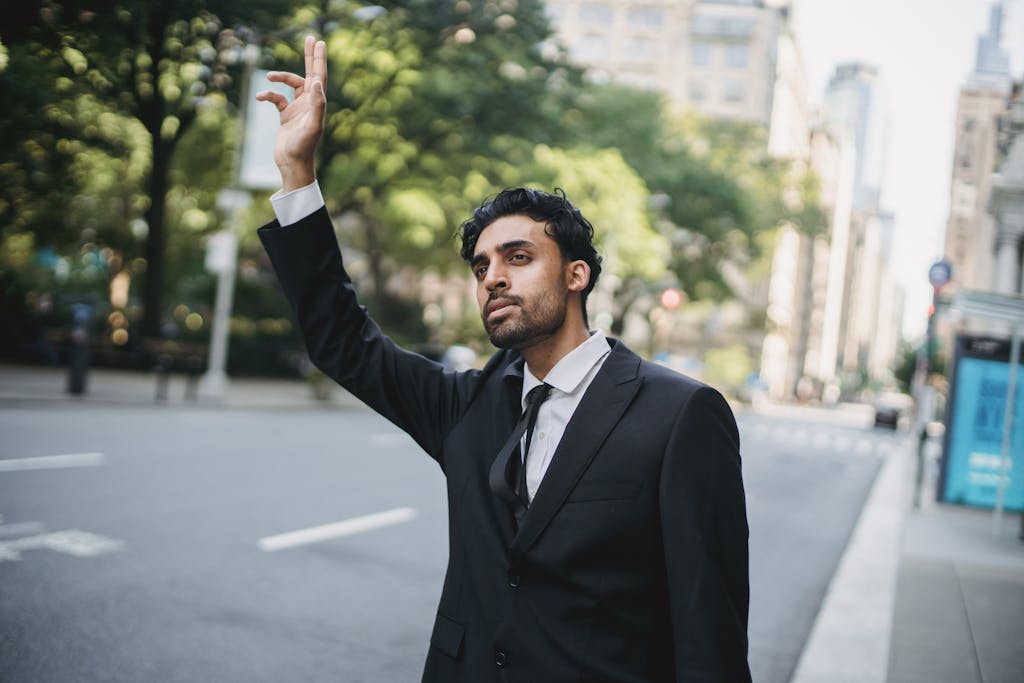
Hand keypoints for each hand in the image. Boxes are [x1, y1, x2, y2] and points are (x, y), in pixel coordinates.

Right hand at [255, 36, 326, 191]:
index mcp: (317, 104)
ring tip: (269, 76)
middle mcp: (309, 104)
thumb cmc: (303, 148)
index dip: (319, 59)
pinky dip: (268, 95)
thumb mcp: (312, 126)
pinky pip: (276, 99)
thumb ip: (317, 104)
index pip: (319, 76)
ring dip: (280, 77)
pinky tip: (259, 97)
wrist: (292, 165)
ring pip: (290, 85)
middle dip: (310, 57)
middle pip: (310, 74)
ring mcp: (297, 109)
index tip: (319, 42)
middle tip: (310, 38)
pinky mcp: (286, 116)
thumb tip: (317, 82)